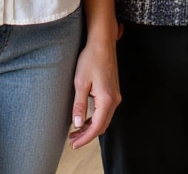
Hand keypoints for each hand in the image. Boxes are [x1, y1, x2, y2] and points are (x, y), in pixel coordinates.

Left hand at [68, 26, 121, 148]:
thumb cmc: (90, 59)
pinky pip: (105, 111)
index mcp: (106, 99)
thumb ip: (80, 105)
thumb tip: (77, 124)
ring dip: (91, 128)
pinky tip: (85, 120)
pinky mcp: (112, 92)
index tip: (74, 144)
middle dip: (87, 135)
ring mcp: (115, 96)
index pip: (97, 127)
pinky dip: (95, 119)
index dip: (85, 138)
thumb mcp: (80, 83)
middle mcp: (114, 100)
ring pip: (104, 119)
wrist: (102, 43)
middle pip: (102, 125)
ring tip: (75, 132)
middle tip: (72, 141)